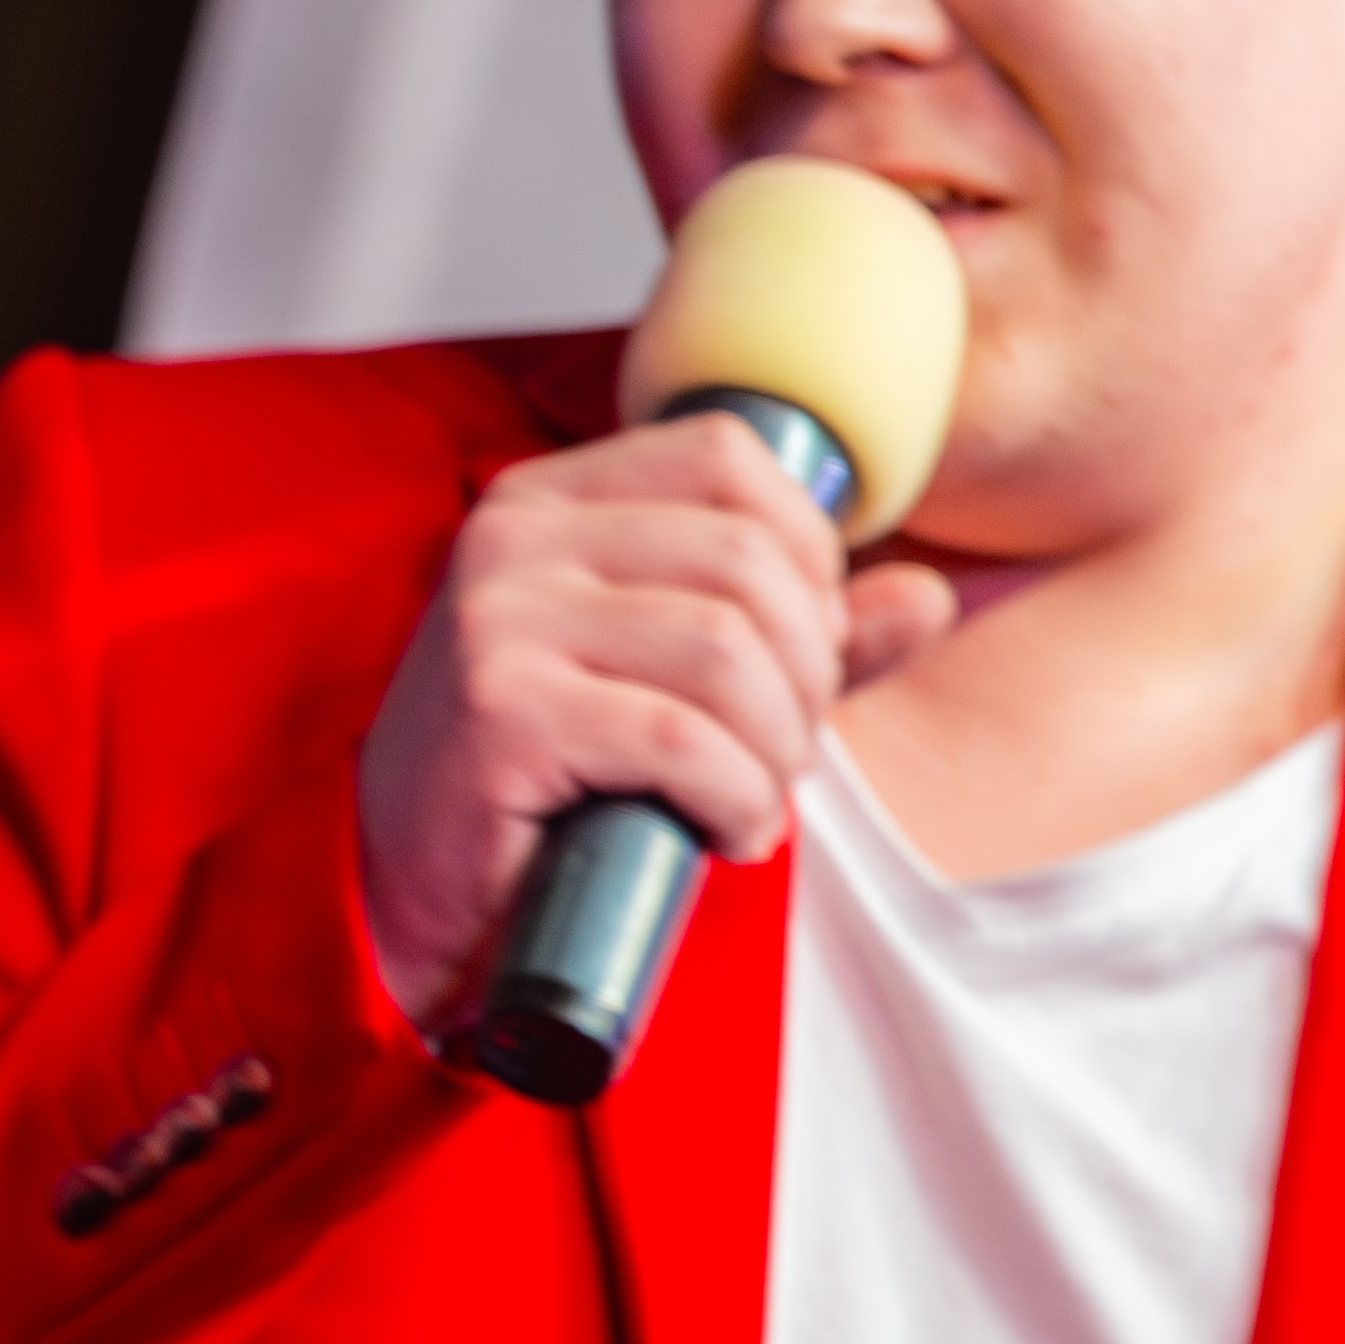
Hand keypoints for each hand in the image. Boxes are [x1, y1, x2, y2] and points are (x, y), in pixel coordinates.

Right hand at [356, 415, 955, 1023]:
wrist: (416, 888)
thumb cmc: (545, 779)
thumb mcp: (674, 681)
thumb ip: (796, 633)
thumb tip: (928, 596)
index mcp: (548, 500)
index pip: (726, 455)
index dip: (806, 549)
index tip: (799, 645)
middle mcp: (512, 537)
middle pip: (748, 561)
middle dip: (806, 673)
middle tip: (780, 747)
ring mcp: (497, 619)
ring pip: (729, 652)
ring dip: (778, 749)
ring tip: (751, 796)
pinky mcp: (501, 712)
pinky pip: (684, 740)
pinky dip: (738, 800)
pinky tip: (722, 833)